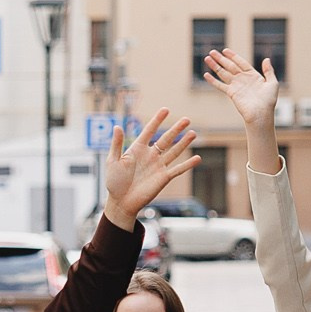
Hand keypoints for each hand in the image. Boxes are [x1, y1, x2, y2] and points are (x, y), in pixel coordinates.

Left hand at [99, 109, 200, 227]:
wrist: (121, 202)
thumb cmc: (114, 182)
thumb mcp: (113, 161)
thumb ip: (117, 144)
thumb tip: (117, 126)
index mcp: (137, 149)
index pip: (149, 131)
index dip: (157, 120)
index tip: (166, 110)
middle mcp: (150, 155)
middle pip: (166, 139)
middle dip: (176, 129)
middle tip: (187, 119)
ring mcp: (158, 166)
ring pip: (174, 151)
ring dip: (184, 143)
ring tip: (193, 133)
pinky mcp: (163, 178)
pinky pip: (178, 169)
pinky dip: (187, 164)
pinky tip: (197, 158)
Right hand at [202, 47, 279, 131]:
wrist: (261, 114)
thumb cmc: (269, 101)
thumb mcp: (272, 83)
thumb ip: (269, 71)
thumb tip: (266, 59)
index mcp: (252, 75)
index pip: (241, 62)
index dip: (233, 56)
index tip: (225, 50)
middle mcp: (243, 79)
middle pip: (229, 66)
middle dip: (221, 59)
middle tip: (212, 52)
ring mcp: (236, 86)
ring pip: (223, 73)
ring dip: (215, 66)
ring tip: (207, 58)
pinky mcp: (231, 93)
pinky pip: (220, 85)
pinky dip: (213, 80)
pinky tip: (206, 75)